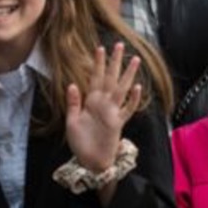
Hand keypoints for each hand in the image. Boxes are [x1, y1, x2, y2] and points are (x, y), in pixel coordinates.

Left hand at [65, 42, 143, 173]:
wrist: (90, 162)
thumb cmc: (80, 143)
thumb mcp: (71, 122)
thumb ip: (74, 103)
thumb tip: (73, 84)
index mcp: (91, 102)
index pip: (96, 78)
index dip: (98, 64)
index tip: (100, 48)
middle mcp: (103, 104)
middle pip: (111, 78)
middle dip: (115, 62)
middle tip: (120, 45)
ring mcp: (112, 112)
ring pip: (121, 89)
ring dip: (127, 75)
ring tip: (134, 60)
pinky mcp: (118, 123)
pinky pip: (127, 109)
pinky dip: (132, 99)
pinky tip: (136, 88)